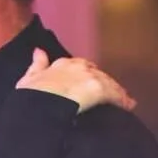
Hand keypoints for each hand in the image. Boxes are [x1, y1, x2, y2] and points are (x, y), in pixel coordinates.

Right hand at [17, 48, 134, 113]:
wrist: (38, 106)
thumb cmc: (31, 97)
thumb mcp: (28, 79)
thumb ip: (36, 65)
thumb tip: (38, 50)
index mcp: (61, 64)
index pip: (80, 66)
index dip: (87, 75)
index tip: (90, 81)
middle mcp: (78, 66)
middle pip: (97, 73)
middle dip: (104, 81)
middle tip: (112, 91)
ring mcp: (89, 77)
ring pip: (108, 83)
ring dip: (116, 91)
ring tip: (125, 100)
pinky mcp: (99, 89)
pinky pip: (115, 95)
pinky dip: (123, 100)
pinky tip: (129, 106)